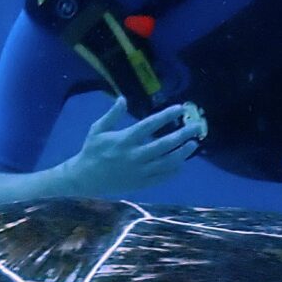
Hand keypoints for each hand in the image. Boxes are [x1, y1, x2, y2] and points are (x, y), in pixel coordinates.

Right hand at [71, 98, 204, 192]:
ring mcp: (139, 171)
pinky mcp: (140, 184)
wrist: (85, 179)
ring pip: (166, 162)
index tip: (180, 108)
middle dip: (183, 135)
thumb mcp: (98, 129)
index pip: (150, 125)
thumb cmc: (92, 151)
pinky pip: (161, 177)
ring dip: (182, 153)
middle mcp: (134, 155)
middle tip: (197, 127)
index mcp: (125, 139)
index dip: (166, 115)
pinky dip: (173, 171)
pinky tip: (181, 163)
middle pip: (164, 144)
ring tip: (193, 145)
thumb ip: (112, 115)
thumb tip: (122, 98)